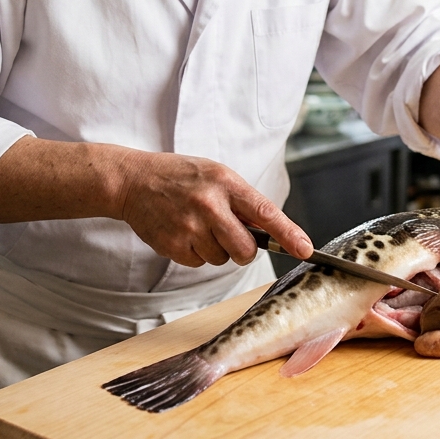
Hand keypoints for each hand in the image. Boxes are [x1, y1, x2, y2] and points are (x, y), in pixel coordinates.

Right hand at [118, 151, 312, 267]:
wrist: (133, 181)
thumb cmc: (181, 177)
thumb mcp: (217, 175)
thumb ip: (243, 201)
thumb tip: (271, 232)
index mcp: (225, 183)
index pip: (265, 213)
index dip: (289, 234)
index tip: (306, 250)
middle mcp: (209, 205)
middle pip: (245, 250)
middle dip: (244, 250)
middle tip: (231, 235)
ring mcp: (189, 227)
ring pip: (222, 259)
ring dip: (216, 249)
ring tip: (197, 224)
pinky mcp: (172, 246)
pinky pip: (199, 263)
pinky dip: (195, 253)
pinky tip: (183, 231)